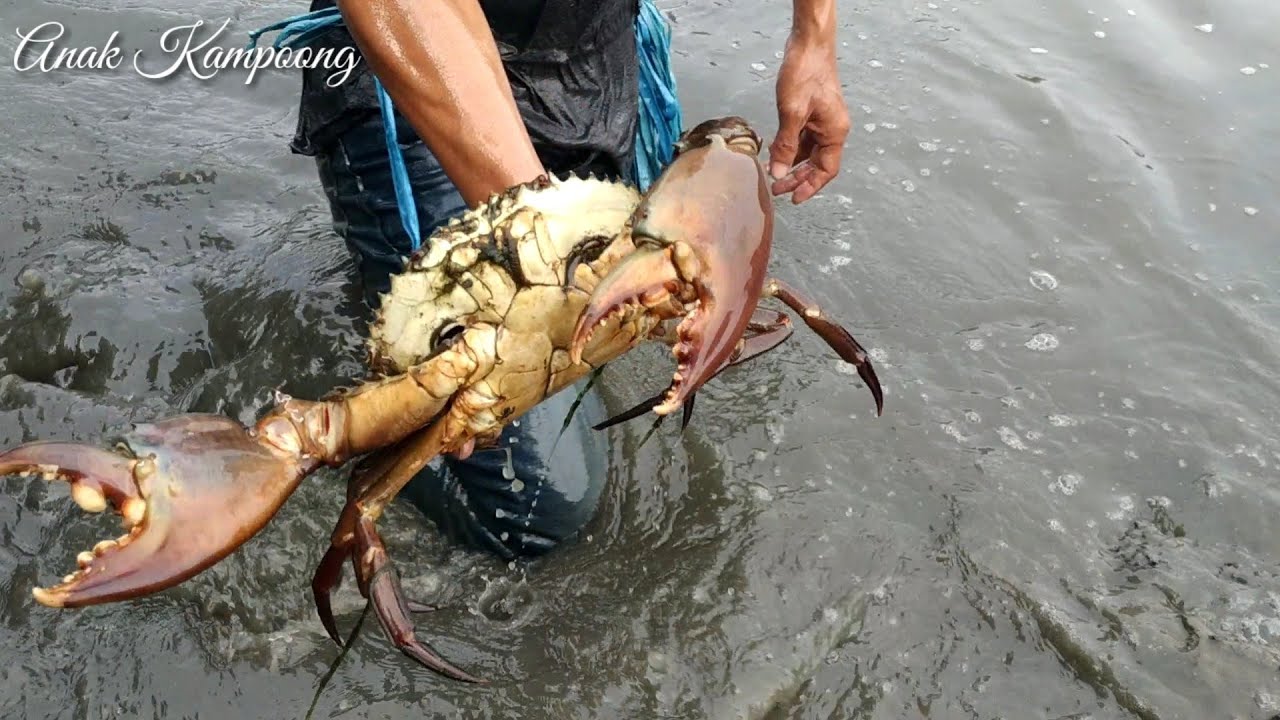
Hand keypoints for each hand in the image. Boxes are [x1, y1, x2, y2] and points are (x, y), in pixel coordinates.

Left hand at [768, 33, 849, 203]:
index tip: (793, 198)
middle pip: (816, 164)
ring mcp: (823, 121)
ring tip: (771, 172)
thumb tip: (779, 174)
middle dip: (797, 178)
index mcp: (835, 132)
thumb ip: (786, 146)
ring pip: (808, 152)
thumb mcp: (792, 113)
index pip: (826, 170)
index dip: (810, 186)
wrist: (809, 44)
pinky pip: (802, 138)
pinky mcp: (813, 113)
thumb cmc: (805, 74)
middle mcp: (832, 130)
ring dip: (791, 163)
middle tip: (776, 189)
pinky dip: (790, 147)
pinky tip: (774, 152)